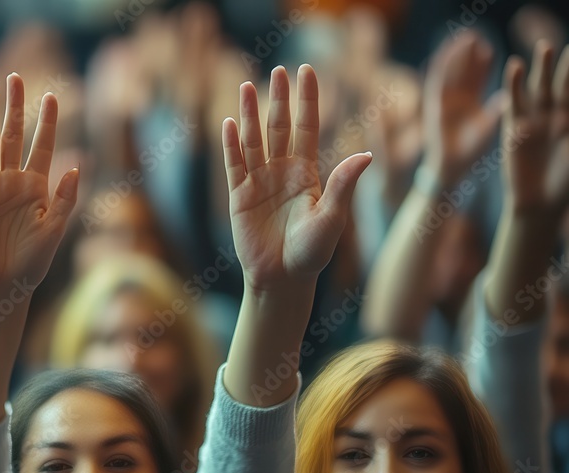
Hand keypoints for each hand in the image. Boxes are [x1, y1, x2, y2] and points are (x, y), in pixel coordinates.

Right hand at [0, 73, 78, 294]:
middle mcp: (13, 182)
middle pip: (14, 135)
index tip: (52, 95)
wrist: (2, 287)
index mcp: (37, 187)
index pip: (43, 145)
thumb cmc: (32, 265)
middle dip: (16, 107)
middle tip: (17, 78)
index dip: (47, 121)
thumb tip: (74, 168)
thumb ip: (64, 200)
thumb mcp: (54, 232)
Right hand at [224, 65, 371, 291]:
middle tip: (278, 70)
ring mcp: (259, 182)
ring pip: (254, 140)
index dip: (308, 100)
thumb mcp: (333, 218)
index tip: (307, 71)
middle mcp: (282, 172)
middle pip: (280, 126)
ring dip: (250, 114)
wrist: (282, 279)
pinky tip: (229, 123)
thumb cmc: (312, 253)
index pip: (308, 127)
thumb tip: (367, 155)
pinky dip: (232, 145)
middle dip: (279, 98)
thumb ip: (344, 185)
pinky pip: (235, 165)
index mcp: (307, 173)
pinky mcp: (239, 196)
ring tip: (247, 86)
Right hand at [423, 32, 502, 186]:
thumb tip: (507, 96)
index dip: (482, 65)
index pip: (476, 80)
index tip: (488, 51)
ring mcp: (443, 102)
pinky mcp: (434, 105)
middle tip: (476, 39)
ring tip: (464, 40)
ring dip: (456, 56)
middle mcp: (456, 101)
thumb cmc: (469, 153)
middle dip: (468, 56)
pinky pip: (437, 81)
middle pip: (462, 73)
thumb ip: (494, 112)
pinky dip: (443, 68)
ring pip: (450, 74)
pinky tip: (449, 54)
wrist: (449, 167)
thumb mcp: (486, 130)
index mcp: (470, 105)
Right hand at [502, 41, 568, 214]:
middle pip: (560, 84)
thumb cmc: (566, 181)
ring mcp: (535, 120)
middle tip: (568, 44)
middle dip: (564, 65)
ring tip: (545, 48)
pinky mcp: (515, 127)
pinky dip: (515, 85)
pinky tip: (516, 67)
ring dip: (541, 69)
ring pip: (539, 88)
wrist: (538, 202)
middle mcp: (556, 116)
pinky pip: (515, 102)